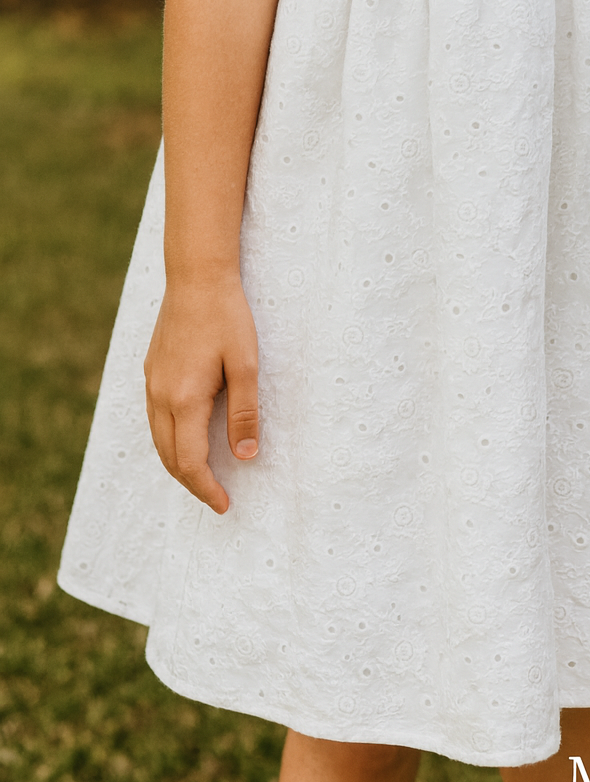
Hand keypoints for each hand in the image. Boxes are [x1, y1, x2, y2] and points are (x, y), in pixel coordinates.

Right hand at [144, 277, 259, 513]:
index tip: (225, 505)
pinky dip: (169, 440)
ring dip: (178, 463)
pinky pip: (155, 419)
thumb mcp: (246, 365)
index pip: (190, 462)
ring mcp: (151, 383)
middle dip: (192, 483)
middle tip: (217, 497)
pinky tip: (186, 438)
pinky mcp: (151, 370)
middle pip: (169, 457)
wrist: (196, 277)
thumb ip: (245, 413)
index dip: (207, 489)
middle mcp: (160, 396)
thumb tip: (246, 456)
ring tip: (203, 476)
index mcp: (184, 399)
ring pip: (158, 439)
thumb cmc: (227, 317)